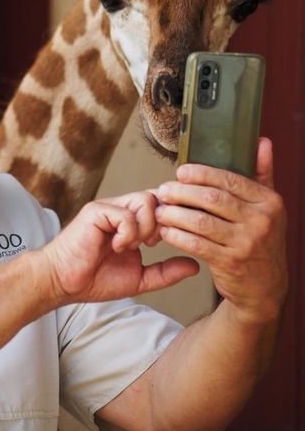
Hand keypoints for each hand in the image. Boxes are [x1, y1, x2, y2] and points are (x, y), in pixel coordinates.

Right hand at [41, 192, 198, 305]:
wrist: (64, 282)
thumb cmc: (95, 279)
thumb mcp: (140, 279)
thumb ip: (166, 272)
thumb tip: (195, 266)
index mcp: (131, 221)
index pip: (161, 205)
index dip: (170, 220)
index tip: (164, 243)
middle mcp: (121, 209)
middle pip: (158, 198)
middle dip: (162, 223)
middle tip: (151, 245)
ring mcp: (108, 208)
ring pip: (146, 200)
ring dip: (146, 227)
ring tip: (133, 246)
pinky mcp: (96, 211)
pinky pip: (125, 214)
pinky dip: (128, 233)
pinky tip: (117, 247)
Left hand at [155, 138, 286, 323]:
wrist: (264, 289)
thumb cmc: (260, 241)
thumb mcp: (268, 208)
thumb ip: (262, 174)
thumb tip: (261, 141)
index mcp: (269, 202)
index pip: (230, 180)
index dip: (201, 174)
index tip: (180, 172)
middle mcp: (261, 222)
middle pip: (212, 199)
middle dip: (182, 192)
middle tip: (163, 190)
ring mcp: (246, 243)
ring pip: (200, 221)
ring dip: (174, 214)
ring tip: (160, 210)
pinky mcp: (230, 263)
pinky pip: (196, 244)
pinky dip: (177, 235)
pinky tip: (165, 231)